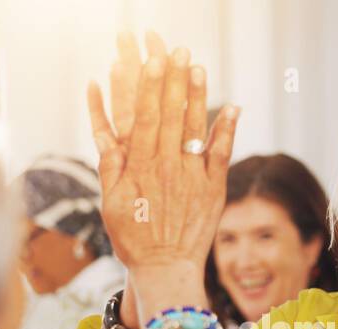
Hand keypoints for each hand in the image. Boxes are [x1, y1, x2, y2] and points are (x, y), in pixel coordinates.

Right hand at [87, 32, 238, 280]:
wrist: (166, 268)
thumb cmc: (133, 238)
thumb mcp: (110, 203)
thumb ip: (110, 166)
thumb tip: (105, 133)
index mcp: (140, 167)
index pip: (145, 117)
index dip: (149, 86)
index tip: (152, 60)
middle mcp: (168, 166)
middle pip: (170, 114)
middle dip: (173, 79)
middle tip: (176, 50)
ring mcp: (193, 176)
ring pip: (196, 128)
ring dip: (197, 95)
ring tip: (197, 66)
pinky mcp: (214, 189)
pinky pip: (222, 153)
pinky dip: (228, 129)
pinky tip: (232, 106)